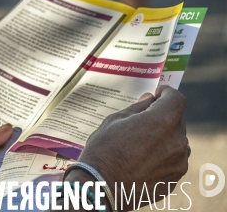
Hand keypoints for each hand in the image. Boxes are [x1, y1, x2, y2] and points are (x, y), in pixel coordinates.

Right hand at [74, 86, 188, 210]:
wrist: (101, 186)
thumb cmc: (104, 150)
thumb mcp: (115, 120)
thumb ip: (137, 108)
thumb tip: (149, 100)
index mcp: (161, 121)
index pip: (176, 99)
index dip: (167, 93)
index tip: (158, 94)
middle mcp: (176, 141)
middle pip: (177, 120)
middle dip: (163, 115)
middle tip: (143, 119)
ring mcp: (178, 162)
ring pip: (176, 141)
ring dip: (164, 136)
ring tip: (141, 142)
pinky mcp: (175, 178)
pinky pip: (173, 159)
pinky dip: (162, 155)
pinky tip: (142, 159)